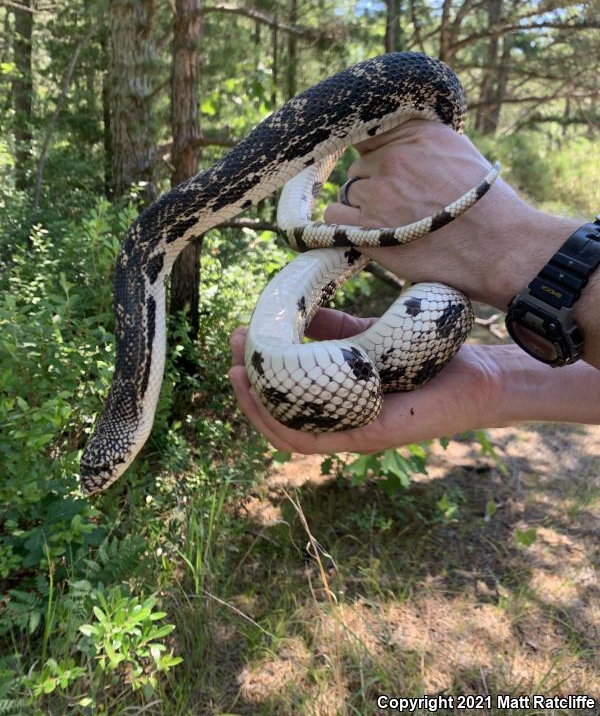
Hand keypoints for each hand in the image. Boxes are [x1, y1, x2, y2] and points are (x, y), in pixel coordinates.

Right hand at [228, 308, 498, 454]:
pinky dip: (286, 421)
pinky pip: (317, 438)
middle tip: (232, 349)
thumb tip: (298, 309)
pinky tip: (271, 392)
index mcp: (338, 402)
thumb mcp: (369, 337)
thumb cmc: (428, 357)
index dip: (255, 374)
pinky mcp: (370, 435)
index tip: (239, 335)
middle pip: (278, 417)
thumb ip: (334, 329)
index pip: (284, 398)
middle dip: (247, 387)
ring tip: (238, 371)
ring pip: (288, 433)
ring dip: (257, 406)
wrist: (480, 372)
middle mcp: (340, 422)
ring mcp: (353, 432)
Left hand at [324, 120, 580, 311]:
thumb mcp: (461, 154)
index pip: (371, 130)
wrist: (498, 246)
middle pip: (360, 166)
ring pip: (349, 192)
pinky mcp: (366, 227)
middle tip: (401, 205)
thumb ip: (425, 144)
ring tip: (394, 223)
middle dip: (375, 184)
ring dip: (364, 207)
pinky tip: (368, 233)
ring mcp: (376, 192)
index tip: (378, 165)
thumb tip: (401, 142)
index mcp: (415, 133)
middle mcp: (392, 157)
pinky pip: (334, 216)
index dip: (374, 151)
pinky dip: (345, 225)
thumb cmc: (488, 205)